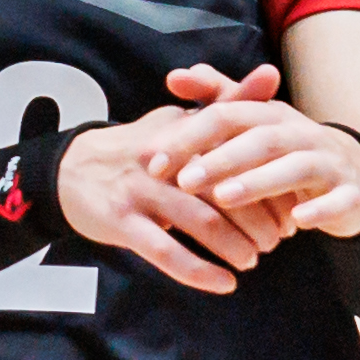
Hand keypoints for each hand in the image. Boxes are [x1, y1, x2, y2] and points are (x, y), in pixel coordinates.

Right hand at [58, 112, 274, 291]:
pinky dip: (200, 271)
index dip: (270, 180)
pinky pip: (166, 252)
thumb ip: (228, 102)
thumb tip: (271, 75)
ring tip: (254, 259)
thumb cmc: (138, 147)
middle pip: (225, 190)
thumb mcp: (179, 118)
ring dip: (235, 247)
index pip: (238, 154)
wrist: (69, 169)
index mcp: (183, 132)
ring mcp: (141, 192)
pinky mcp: (122, 222)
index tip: (291, 201)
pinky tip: (225, 284)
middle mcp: (164, 160)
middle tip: (280, 239)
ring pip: (201, 222)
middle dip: (259, 218)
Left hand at [152, 60, 359, 241]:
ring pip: (296, 168)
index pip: (227, 116)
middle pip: (261, 140)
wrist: (354, 176)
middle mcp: (302, 134)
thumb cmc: (288, 152)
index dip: (189, 136)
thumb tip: (174, 76)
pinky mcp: (350, 194)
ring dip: (260, 182)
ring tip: (224, 198)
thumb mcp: (254, 125)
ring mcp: (329, 163)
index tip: (153, 162)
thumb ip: (217, 100)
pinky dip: (320, 210)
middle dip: (221, 159)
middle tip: (184, 181)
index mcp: (272, 116)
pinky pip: (338, 200)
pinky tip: (298, 221)